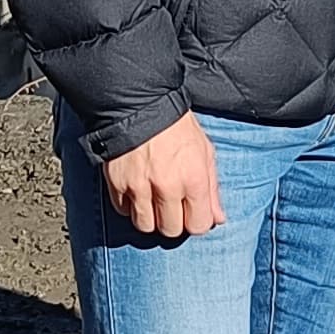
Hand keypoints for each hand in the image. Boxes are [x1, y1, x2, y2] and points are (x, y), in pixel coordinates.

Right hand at [101, 113, 226, 239]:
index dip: (195, 221)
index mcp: (193, 179)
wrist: (140, 103)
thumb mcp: (204, 152)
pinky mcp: (117, 183)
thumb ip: (212, 189)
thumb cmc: (177, 127)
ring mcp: (139, 186)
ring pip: (145, 225)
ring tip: (152, 201)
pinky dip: (129, 205)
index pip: (198, 226)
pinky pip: (122, 210)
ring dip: (149, 217)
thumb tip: (218, 218)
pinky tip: (135, 190)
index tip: (191, 212)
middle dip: (172, 221)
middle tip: (171, 206)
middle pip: (170, 230)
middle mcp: (167, 186)